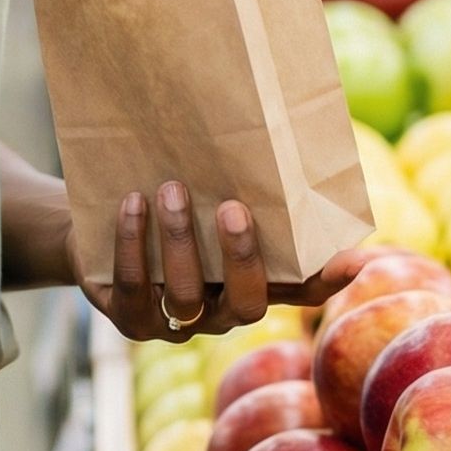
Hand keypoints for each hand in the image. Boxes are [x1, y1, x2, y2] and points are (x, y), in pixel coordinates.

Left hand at [82, 181, 365, 344]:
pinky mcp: (128, 318)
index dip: (327, 282)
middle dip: (242, 257)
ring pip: (185, 297)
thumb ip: (236, 182)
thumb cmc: (164, 201)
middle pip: (247, 305)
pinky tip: (132, 204)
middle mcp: (219, 312)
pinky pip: (132, 290)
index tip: (356, 260)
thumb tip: (268, 127)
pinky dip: (132, 245)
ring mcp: (174, 323)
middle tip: (233, 207)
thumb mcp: (200, 193)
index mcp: (250, 283)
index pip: (300, 291)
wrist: (95, 229)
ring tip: (170, 190)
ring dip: (180, 241)